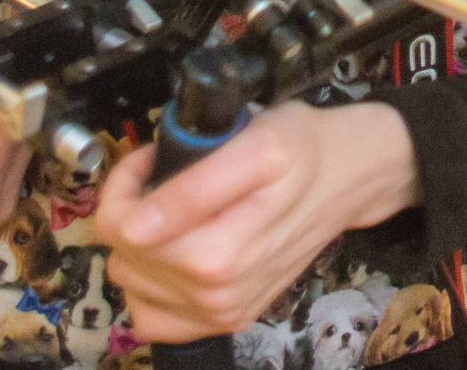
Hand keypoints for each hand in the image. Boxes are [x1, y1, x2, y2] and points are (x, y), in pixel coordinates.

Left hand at [95, 101, 419, 340]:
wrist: (346, 179)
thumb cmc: (303, 151)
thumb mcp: (254, 146)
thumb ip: (192, 189)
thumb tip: (134, 228)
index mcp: (219, 254)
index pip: (120, 229)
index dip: (125, 183)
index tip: (150, 160)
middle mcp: (217, 294)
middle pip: (123, 256)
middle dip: (134, 210)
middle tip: (169, 177)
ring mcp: (221, 312)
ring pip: (131, 283)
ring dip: (141, 245)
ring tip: (176, 211)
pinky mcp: (224, 319)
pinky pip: (151, 318)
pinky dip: (150, 285)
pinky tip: (174, 251)